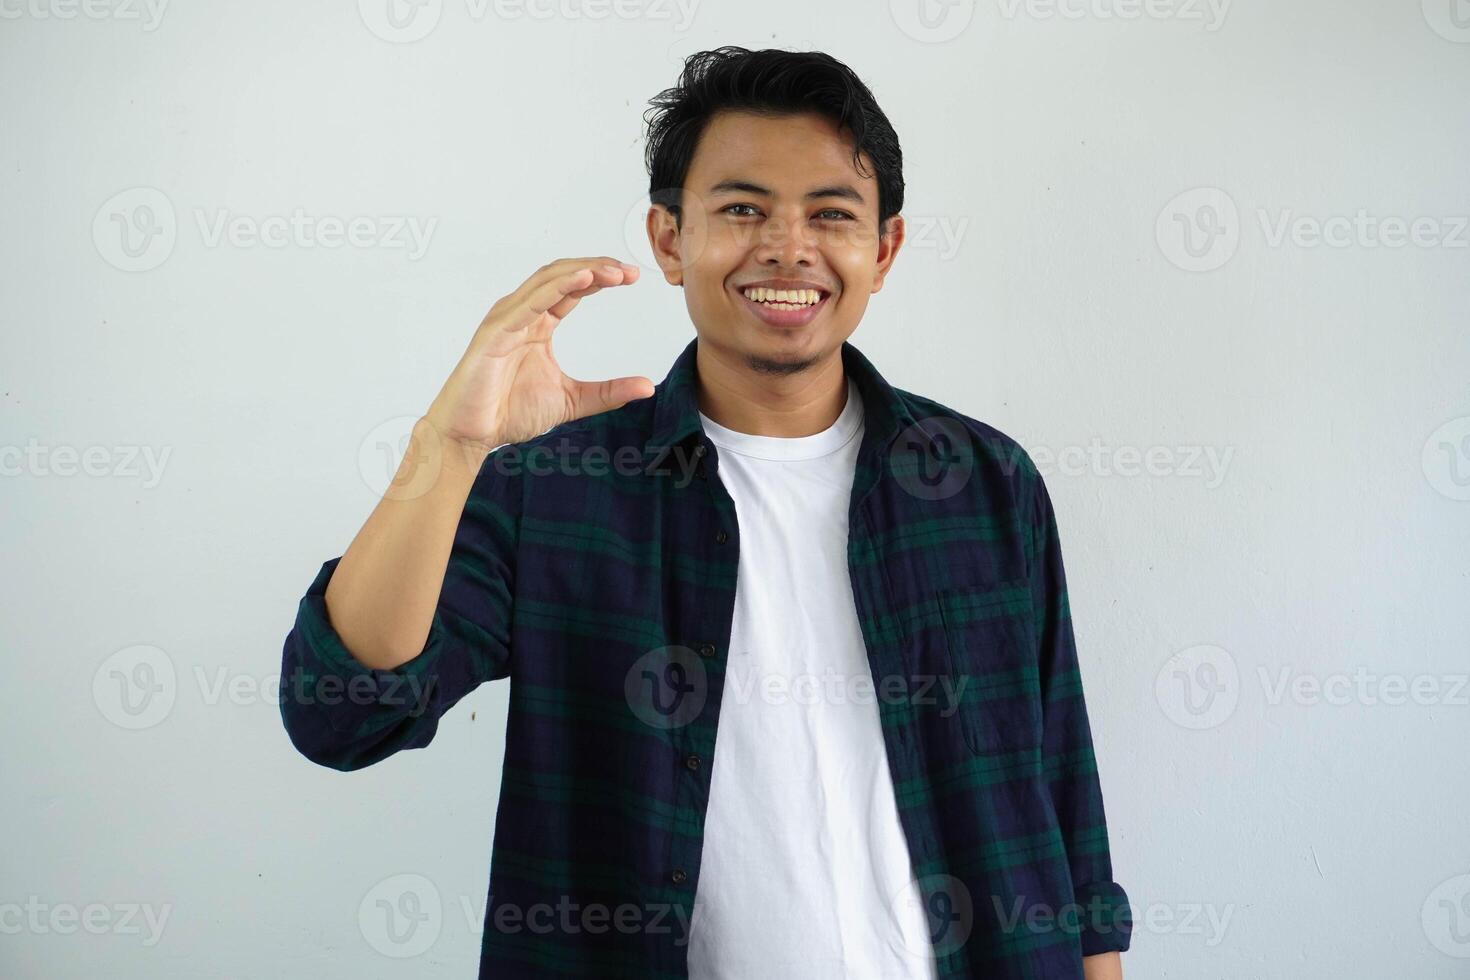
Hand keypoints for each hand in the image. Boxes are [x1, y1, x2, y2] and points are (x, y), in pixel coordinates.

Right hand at [424, 256, 652, 455]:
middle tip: (630, 270)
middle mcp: (522, 314)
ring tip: (613, 271)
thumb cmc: (508, 412)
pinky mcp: (496, 332)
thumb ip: (608, 392)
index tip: (633, 277)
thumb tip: (647, 386)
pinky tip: (582, 280)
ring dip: (582, 271)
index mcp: (538, 323)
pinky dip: (557, 287)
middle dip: (597, 267)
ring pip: (547, 281)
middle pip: (562, 275)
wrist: (471, 435)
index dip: (602, 277)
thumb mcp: (572, 401)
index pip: (573, 288)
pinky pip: (529, 303)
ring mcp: (507, 319)